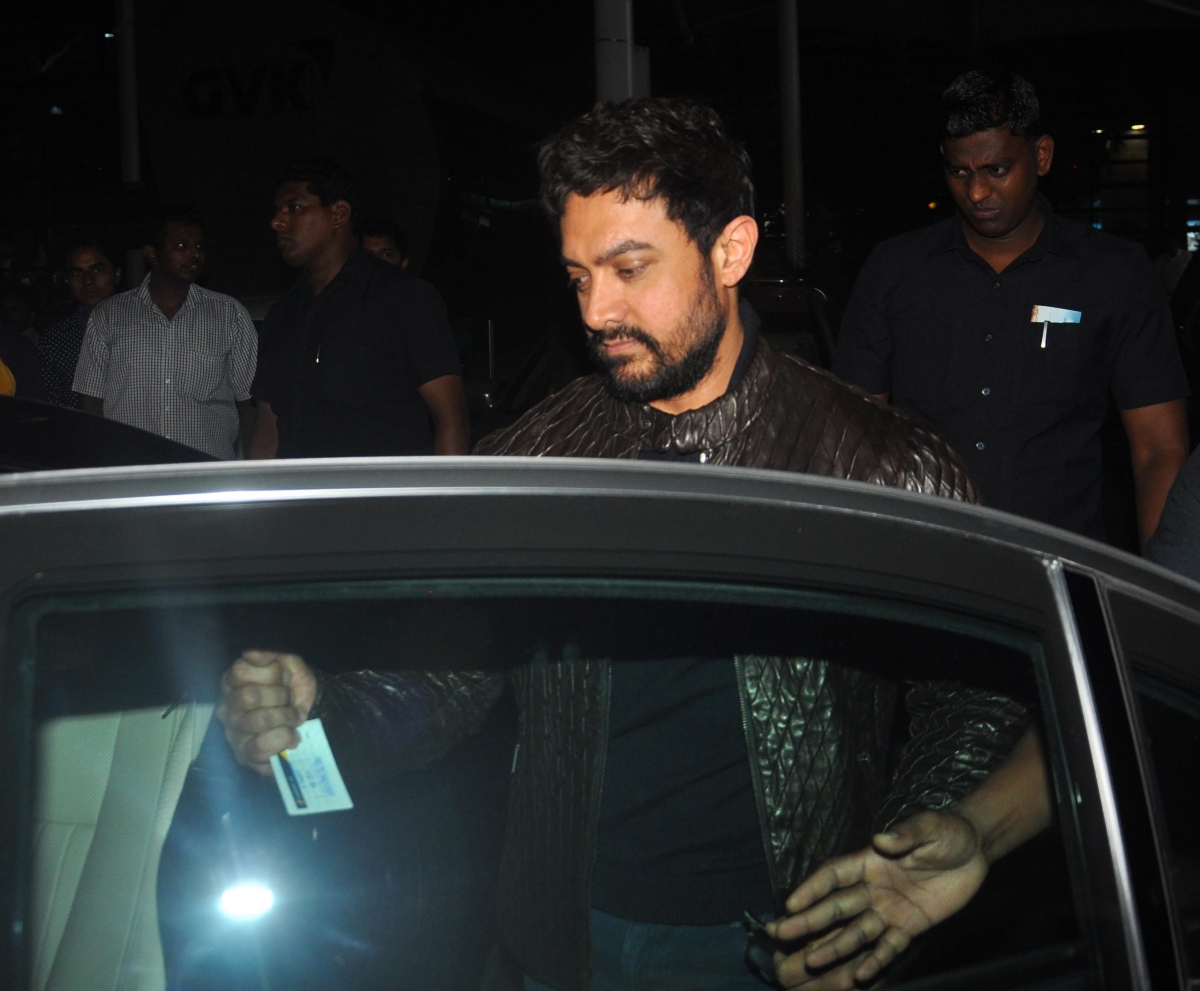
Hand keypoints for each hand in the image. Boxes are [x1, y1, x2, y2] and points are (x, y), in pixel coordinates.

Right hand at [216, 650, 317, 775]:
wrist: (310, 714)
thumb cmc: (293, 687)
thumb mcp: (288, 663)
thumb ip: (271, 653)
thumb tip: (254, 652)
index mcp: (233, 681)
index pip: (240, 672)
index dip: (271, 674)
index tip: (285, 677)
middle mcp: (227, 706)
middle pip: (249, 696)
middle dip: (281, 696)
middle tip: (291, 699)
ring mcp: (233, 732)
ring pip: (257, 721)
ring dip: (286, 717)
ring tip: (294, 718)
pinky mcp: (244, 754)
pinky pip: (260, 747)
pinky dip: (283, 739)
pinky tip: (292, 736)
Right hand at [767, 810, 986, 988]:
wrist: (975, 850)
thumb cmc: (947, 831)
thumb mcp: (930, 827)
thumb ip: (906, 834)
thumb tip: (881, 839)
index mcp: (871, 860)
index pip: (833, 875)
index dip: (811, 888)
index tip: (790, 903)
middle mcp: (873, 887)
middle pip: (836, 907)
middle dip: (808, 920)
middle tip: (780, 933)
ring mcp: (890, 909)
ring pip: (856, 931)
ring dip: (835, 946)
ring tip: (812, 960)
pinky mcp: (911, 926)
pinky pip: (890, 947)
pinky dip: (876, 961)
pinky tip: (860, 975)